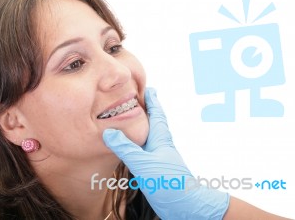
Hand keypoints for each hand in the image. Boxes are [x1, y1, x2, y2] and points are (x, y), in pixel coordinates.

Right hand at [103, 88, 228, 219]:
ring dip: (141, 126)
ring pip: (148, 137)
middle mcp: (160, 146)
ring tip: (132, 119)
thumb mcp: (143, 164)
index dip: (152, 101)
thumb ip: (125, 148)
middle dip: (147, 110)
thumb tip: (108, 132)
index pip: (156, 114)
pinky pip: (143, 151)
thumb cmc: (170, 183)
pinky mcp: (154, 170)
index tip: (148, 89)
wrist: (186, 206)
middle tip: (138, 99)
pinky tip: (131, 147)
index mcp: (160, 139)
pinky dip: (136, 144)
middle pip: (153, 123)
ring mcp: (158, 158)